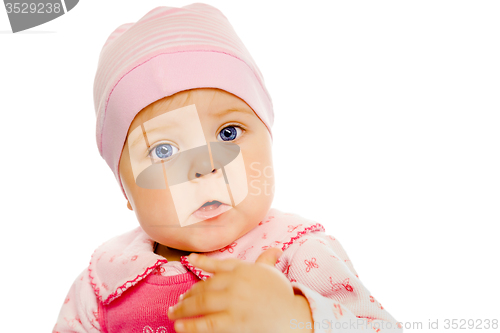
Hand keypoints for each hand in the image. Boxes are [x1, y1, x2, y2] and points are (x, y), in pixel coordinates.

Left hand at [167, 247, 312, 332]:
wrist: (294, 316)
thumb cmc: (282, 294)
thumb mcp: (272, 274)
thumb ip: (267, 260)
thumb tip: (276, 249)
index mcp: (243, 269)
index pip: (218, 264)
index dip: (201, 261)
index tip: (189, 260)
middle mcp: (235, 283)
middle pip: (205, 286)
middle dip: (189, 294)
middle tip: (179, 300)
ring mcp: (233, 302)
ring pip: (202, 303)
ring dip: (184, 308)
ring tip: (174, 312)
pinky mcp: (234, 322)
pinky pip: (207, 324)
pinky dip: (191, 325)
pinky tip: (179, 326)